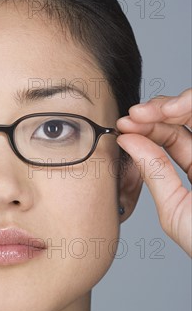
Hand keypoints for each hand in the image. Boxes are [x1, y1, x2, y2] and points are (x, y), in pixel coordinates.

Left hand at [116, 88, 190, 256]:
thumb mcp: (174, 208)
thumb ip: (154, 172)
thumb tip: (126, 139)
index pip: (171, 138)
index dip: (147, 127)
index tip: (124, 125)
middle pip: (187, 117)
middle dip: (158, 109)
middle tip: (134, 114)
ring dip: (177, 103)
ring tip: (153, 111)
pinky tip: (174, 109)